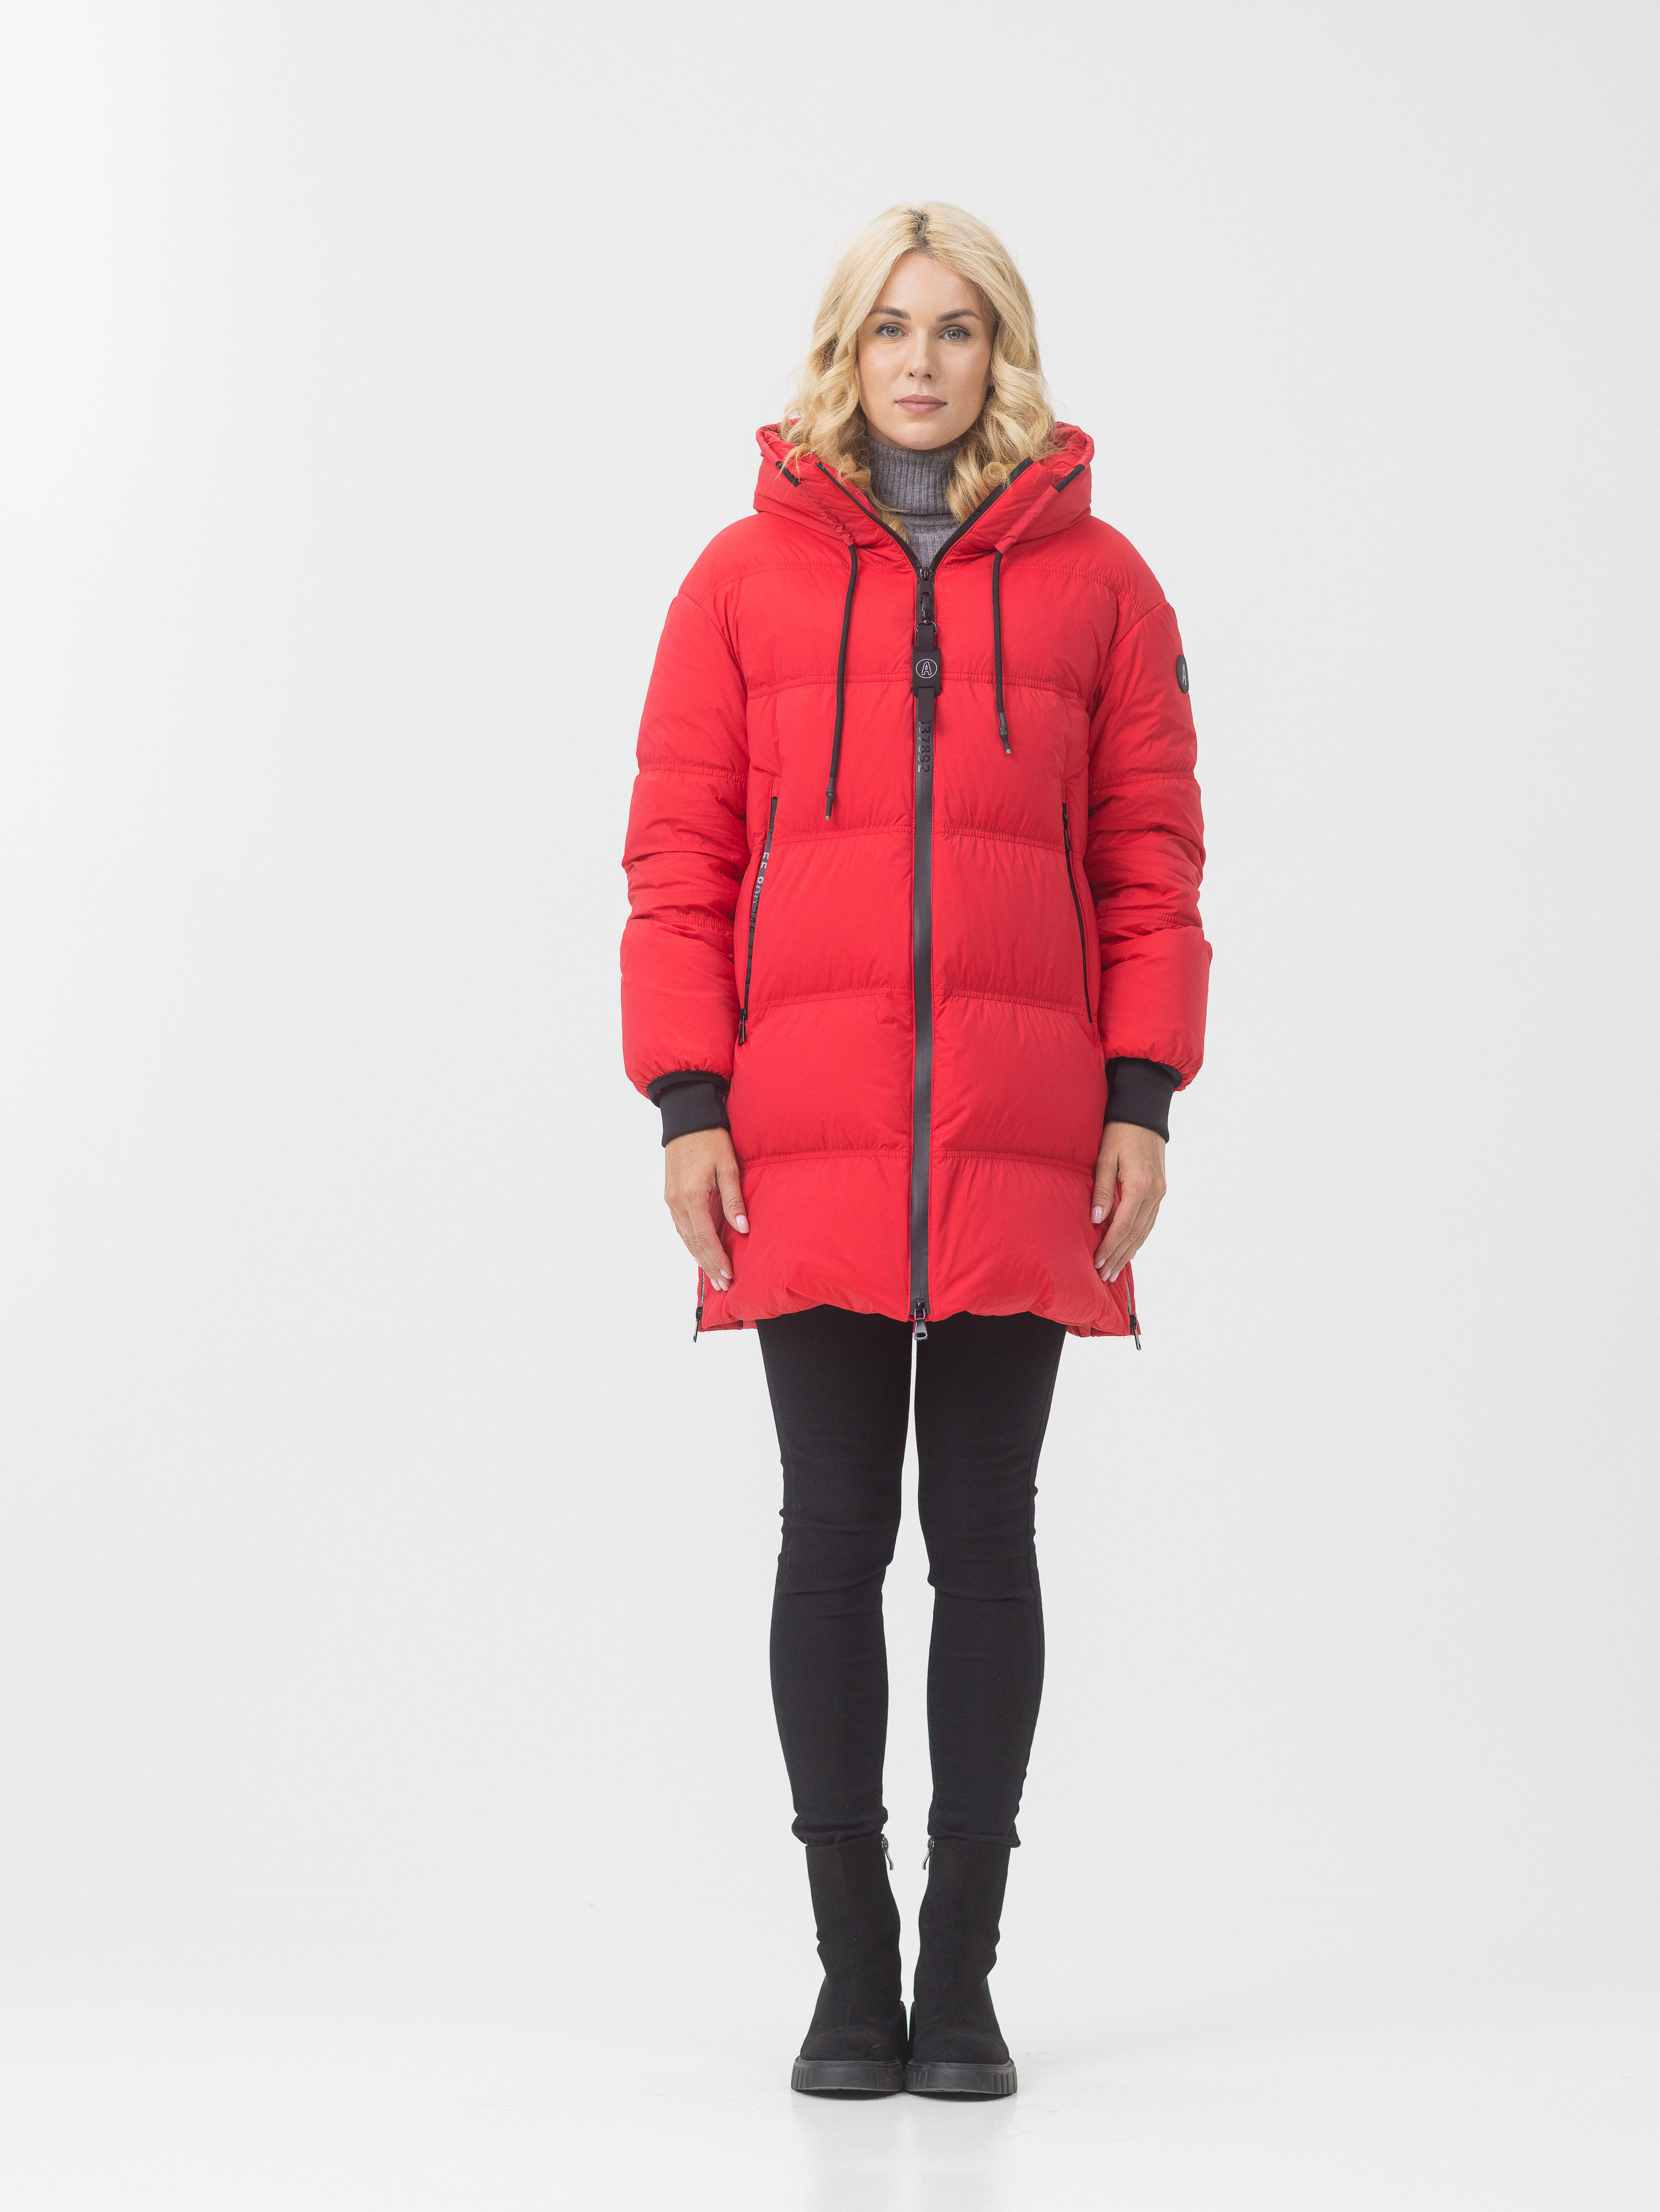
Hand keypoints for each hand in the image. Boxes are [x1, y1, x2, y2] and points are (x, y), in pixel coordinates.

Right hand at [664, 1127, 748, 1290]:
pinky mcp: (670, 1196)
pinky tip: (700, 1252)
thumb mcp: (728, 1165)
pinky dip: (691, 1243)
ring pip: (685, 1237)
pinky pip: (681, 1227)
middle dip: (708, 1265)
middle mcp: (677, 1202)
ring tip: (713, 1276)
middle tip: (723, 1286)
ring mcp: (671, 1200)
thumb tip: (742, 1229)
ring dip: (699, 1257)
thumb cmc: (711, 1139)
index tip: (729, 1276)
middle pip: (693, 1243)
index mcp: (692, 1196)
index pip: (705, 1238)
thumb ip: (734, 1199)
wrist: (687, 1118)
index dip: (717, 1259)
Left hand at [1091, 1121, 1166, 1283]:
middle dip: (1119, 1257)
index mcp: (1139, 1186)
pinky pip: (1150, 1221)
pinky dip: (1140, 1237)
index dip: (1109, 1247)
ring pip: (1145, 1231)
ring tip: (1116, 1269)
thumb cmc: (1120, 1132)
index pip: (1122, 1226)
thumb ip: (1101, 1189)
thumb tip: (1096, 1220)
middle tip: (1105, 1276)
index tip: (1096, 1263)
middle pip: (1135, 1234)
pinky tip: (1131, 1248)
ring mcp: (1160, 1193)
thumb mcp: (1105, 1156)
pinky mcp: (1161, 1190)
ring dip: (1130, 1251)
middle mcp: (1154, 1193)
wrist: (1144, 1113)